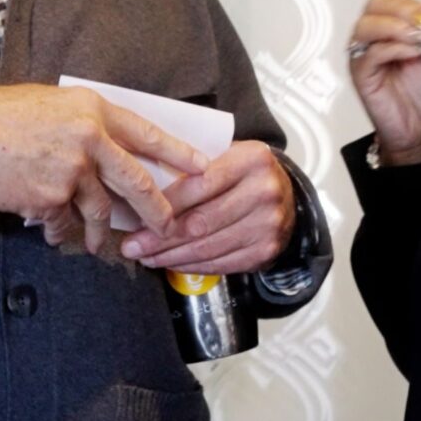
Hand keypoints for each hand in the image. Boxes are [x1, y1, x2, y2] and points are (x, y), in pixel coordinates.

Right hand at [0, 84, 209, 259]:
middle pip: (136, 182)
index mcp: (93, 109)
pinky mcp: (49, 199)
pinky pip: (63, 223)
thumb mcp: (53, 104)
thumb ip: (86, 125)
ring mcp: (70, 171)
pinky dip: (58, 230)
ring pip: (99, 210)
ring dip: (99, 234)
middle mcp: (89, 139)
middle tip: (168, 227)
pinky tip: (48, 229)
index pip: (148, 134)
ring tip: (98, 246)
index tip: (202, 168)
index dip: (178, 153)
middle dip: (157, 211)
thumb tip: (112, 151)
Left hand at [120, 140, 295, 273]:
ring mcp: (268, 224)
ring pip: (208, 247)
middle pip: (200, 222)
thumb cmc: (245, 174)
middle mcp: (264, 191)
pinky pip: (221, 264)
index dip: (163, 205)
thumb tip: (143, 189)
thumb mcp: (226, 154)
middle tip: (132, 246)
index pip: (198, 185)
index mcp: (251, 159)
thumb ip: (194, 165)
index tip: (135, 217)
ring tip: (146, 257)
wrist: (288, 196)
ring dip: (171, 257)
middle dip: (159, 238)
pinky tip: (172, 263)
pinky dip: (192, 266)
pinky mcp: (265, 251)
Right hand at [347, 0, 420, 163]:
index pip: (393, 1)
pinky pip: (370, 53)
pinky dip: (393, 48)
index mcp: (389, 27)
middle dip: (402, 10)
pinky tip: (413, 53)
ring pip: (367, 26)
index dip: (415, 5)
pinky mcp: (360, 74)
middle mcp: (371, 36)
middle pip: (373, 6)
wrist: (420, 125)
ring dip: (396, 27)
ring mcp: (362, 54)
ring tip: (419, 40)